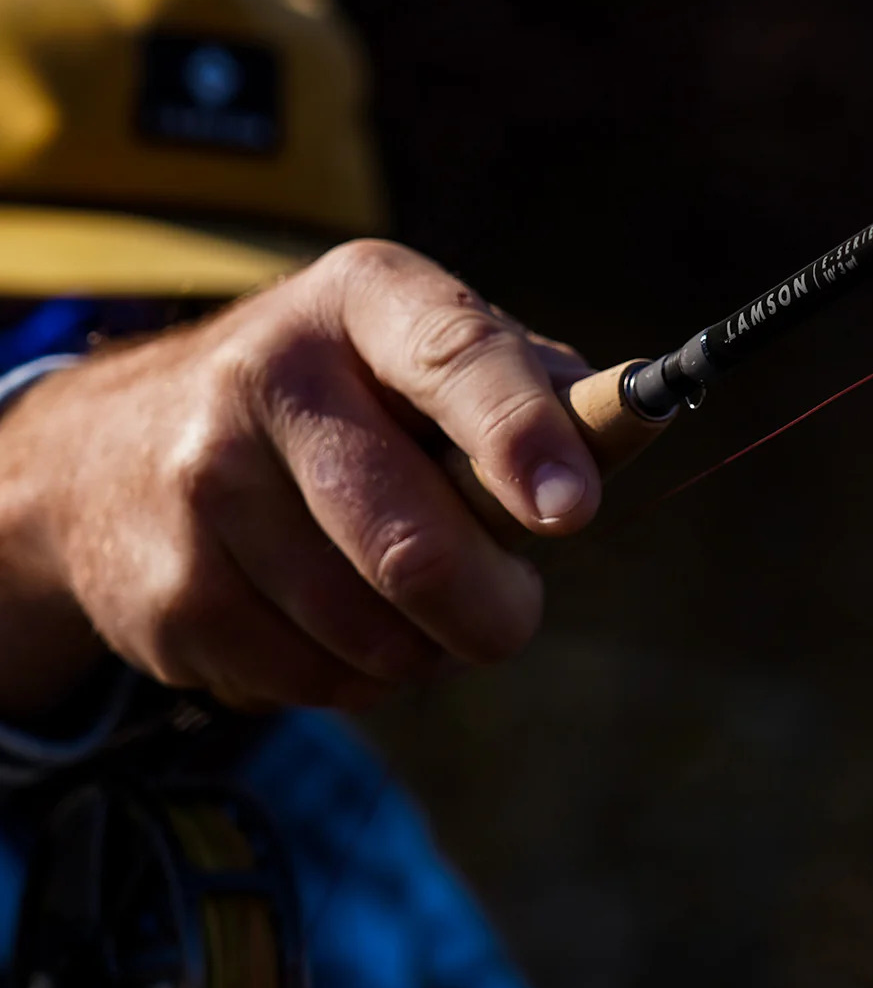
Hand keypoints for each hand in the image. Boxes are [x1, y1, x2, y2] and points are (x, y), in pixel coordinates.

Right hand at [0, 241, 600, 711]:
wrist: (111, 451)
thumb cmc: (325, 403)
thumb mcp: (414, 357)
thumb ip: (529, 391)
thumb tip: (647, 414)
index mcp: (362, 303)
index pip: (454, 358)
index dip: (520, 439)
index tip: (572, 511)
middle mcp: (267, 378)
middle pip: (412, 546)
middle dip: (493, 611)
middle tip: (505, 612)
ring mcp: (203, 491)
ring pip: (373, 638)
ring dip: (421, 647)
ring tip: (397, 599)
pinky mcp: (169, 594)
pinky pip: (316, 685)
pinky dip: (353, 676)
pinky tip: (323, 619)